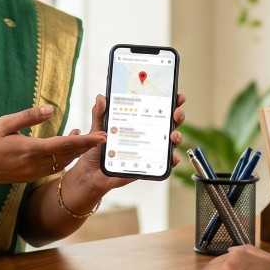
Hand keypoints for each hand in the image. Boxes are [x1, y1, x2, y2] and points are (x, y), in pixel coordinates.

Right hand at [0, 105, 106, 186]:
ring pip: (62, 163)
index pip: (65, 144)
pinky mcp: (29, 176)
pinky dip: (64, 158)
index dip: (86, 141)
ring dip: (75, 152)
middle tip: (102, 136)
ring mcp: (33, 172)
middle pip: (68, 155)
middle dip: (86, 146)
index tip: (102, 137)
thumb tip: (51, 109)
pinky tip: (65, 150)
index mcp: (31, 149)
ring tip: (83, 139)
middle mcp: (35, 164)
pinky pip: (53, 167)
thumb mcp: (5, 123)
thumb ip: (29, 116)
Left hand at [66, 92, 187, 194]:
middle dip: (178, 116)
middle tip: (176, 113)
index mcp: (137, 122)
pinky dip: (172, 160)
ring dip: (177, 137)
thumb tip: (102, 97)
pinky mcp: (148, 165)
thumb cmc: (97, 149)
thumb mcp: (98, 128)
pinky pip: (164, 163)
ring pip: (170, 142)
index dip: (170, 101)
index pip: (157, 109)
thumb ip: (100, 113)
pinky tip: (172, 157)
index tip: (177, 96)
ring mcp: (149, 149)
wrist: (91, 173)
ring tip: (174, 135)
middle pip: (168, 123)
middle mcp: (146, 134)